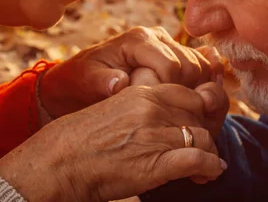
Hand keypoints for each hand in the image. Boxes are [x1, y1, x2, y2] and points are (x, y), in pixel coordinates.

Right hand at [0, 84, 226, 201]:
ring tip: (206, 168)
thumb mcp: (116, 109)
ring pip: (202, 137)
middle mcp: (153, 109)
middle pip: (200, 116)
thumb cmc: (83, 139)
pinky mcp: (156, 162)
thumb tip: (168, 119)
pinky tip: (210, 174)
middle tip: (205, 151)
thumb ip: (144, 108)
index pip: (190, 94)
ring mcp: (155, 134)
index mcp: (144, 92)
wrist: (58, 162)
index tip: (200, 125)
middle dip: (206, 134)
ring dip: (210, 154)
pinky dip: (210, 167)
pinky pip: (198, 159)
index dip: (201, 112)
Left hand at [39, 26, 222, 117]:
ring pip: (201, 66)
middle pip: (191, 65)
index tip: (163, 115)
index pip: (171, 66)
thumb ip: (101, 82)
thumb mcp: (84, 81)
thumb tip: (119, 83)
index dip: (172, 93)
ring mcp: (167, 44)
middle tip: (179, 118)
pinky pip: (201, 66)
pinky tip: (200, 104)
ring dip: (199, 90)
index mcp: (138, 39)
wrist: (80, 78)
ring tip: (188, 116)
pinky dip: (204, 84)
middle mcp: (156, 36)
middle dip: (189, 93)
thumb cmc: (80, 81)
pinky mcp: (174, 53)